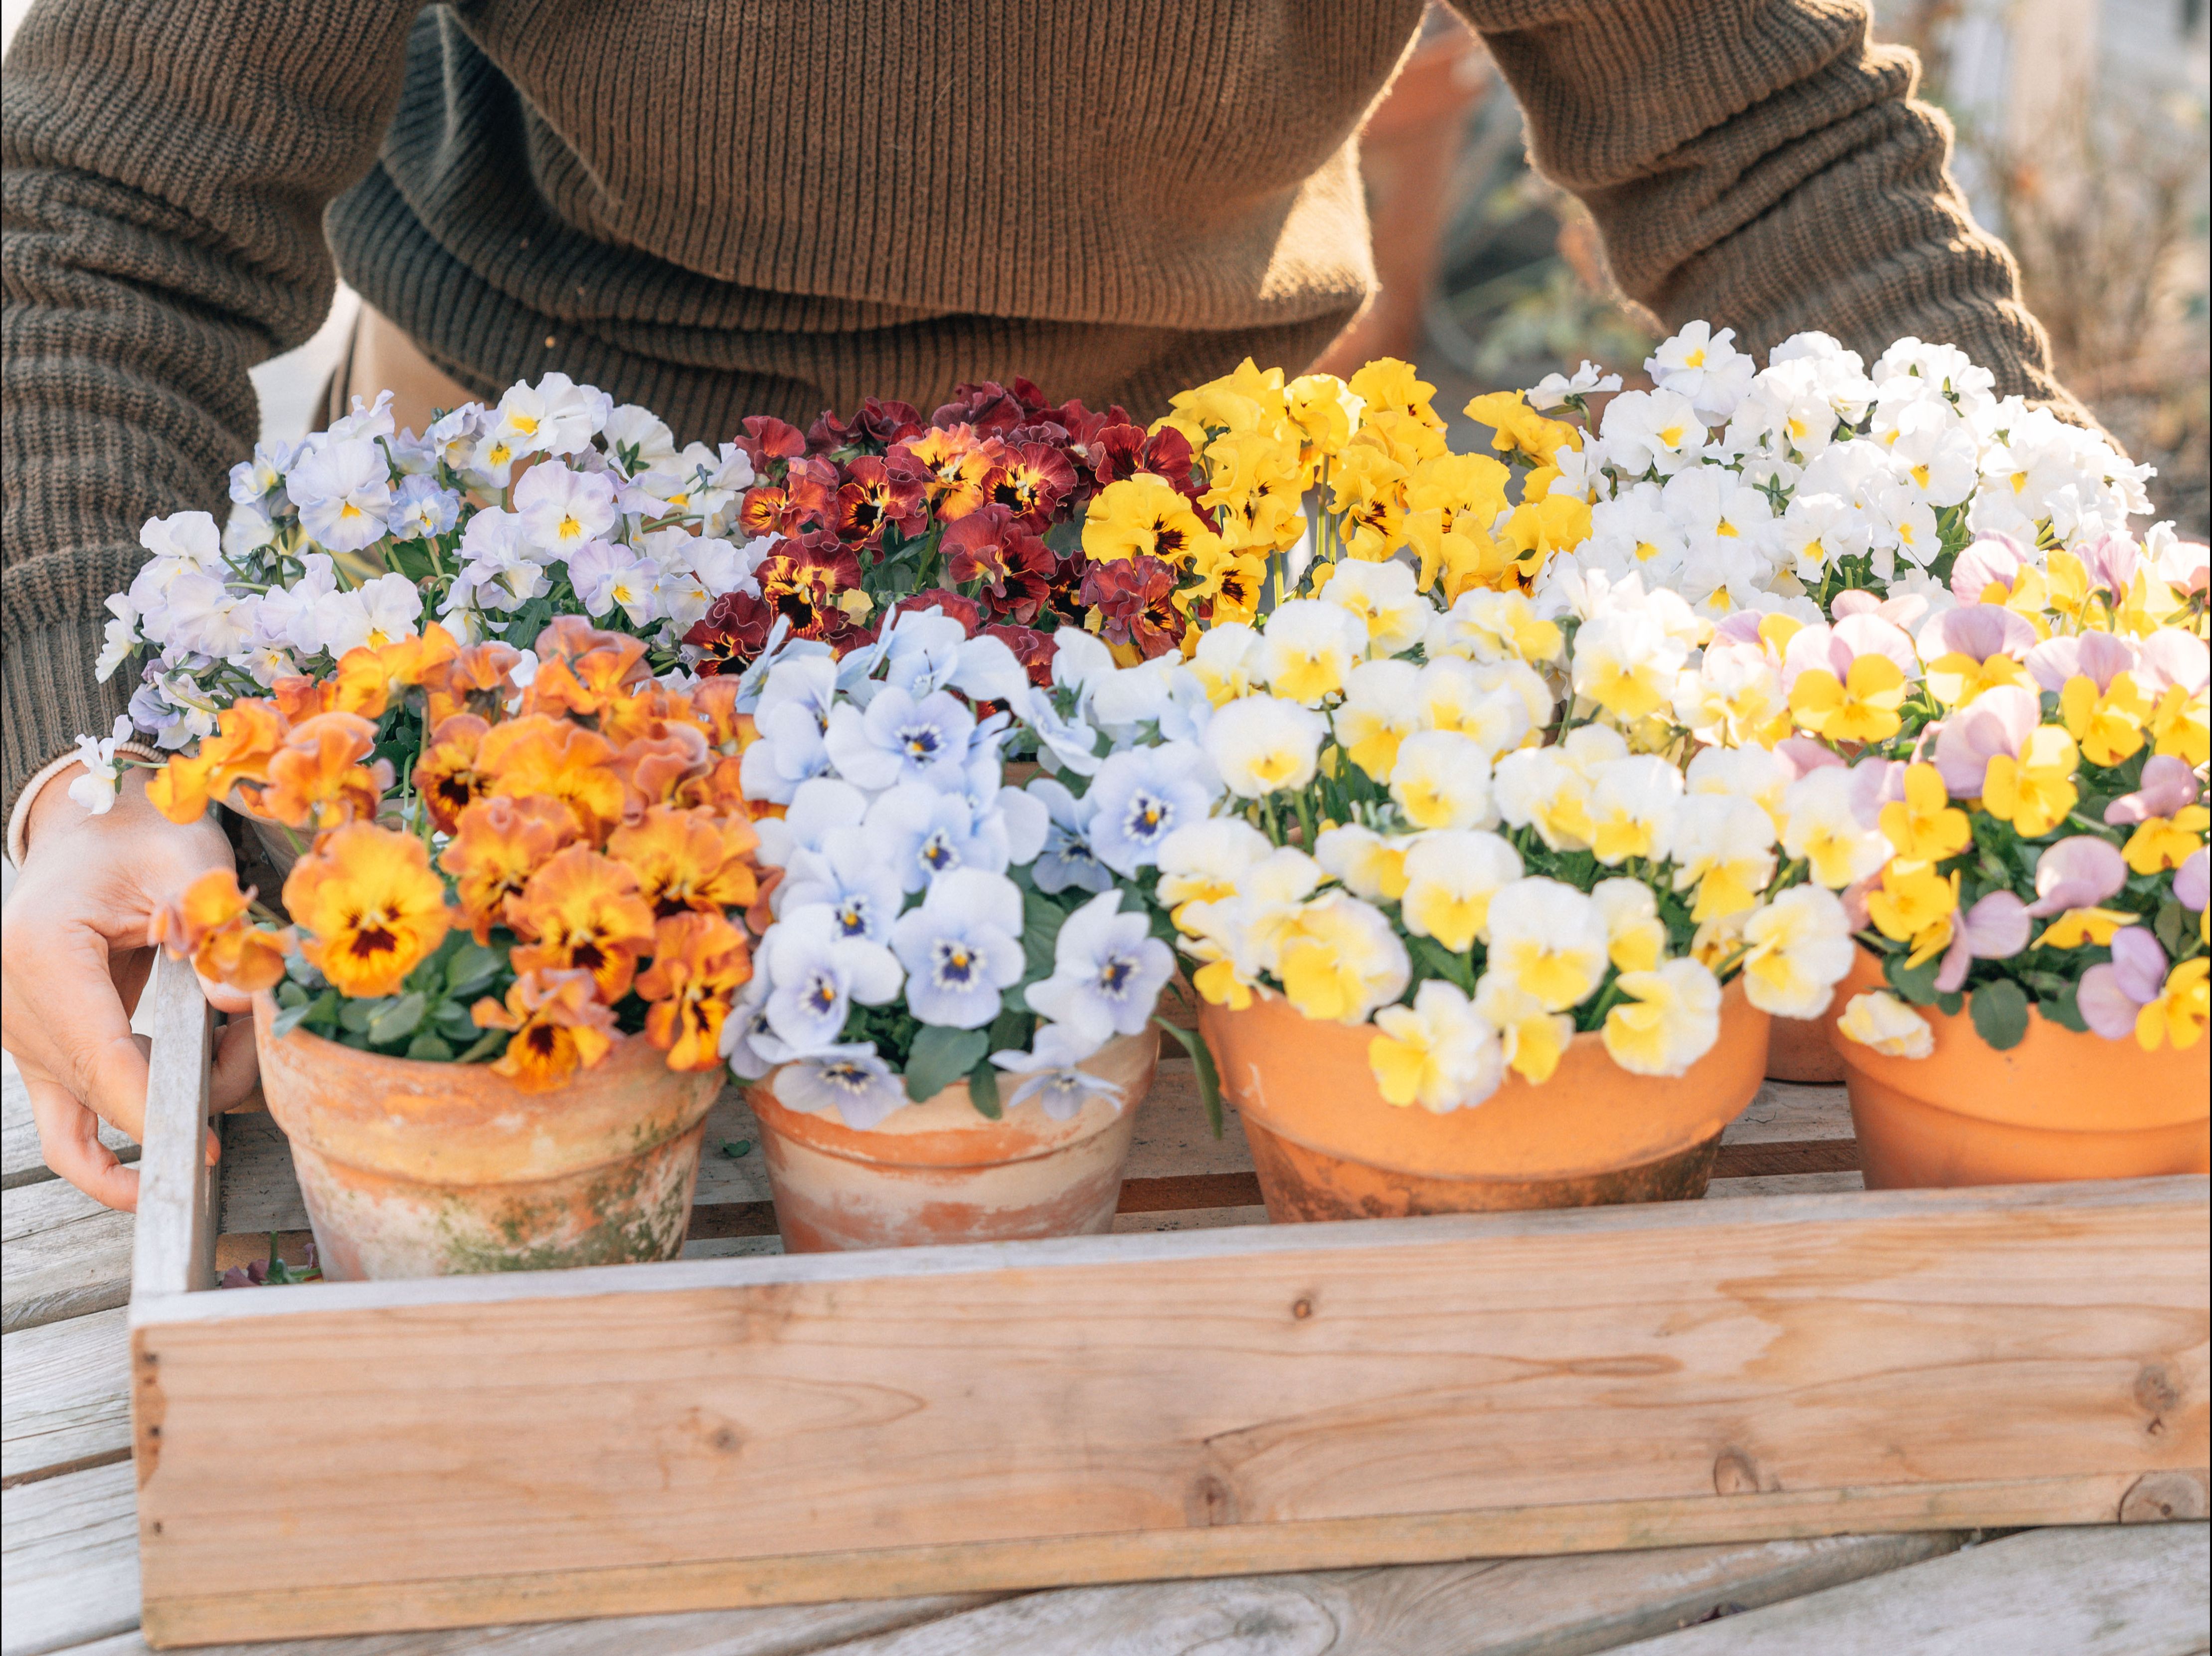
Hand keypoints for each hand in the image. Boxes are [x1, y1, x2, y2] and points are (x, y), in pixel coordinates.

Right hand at [2, 765, 257, 1208]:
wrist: (97, 823)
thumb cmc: (142, 834)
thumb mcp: (192, 865)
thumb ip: (218, 934)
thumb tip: (247, 1002)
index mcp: (40, 948)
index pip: (99, 1054)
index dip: (154, 1107)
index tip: (204, 1143)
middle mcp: (11, 996)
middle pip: (100, 1087)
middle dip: (186, 1092)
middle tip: (253, 1052)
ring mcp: (17, 1027)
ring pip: (87, 1110)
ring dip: (166, 1102)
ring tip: (231, 1052)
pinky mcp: (38, 1045)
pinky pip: (61, 1120)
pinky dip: (101, 1154)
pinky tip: (148, 1178)